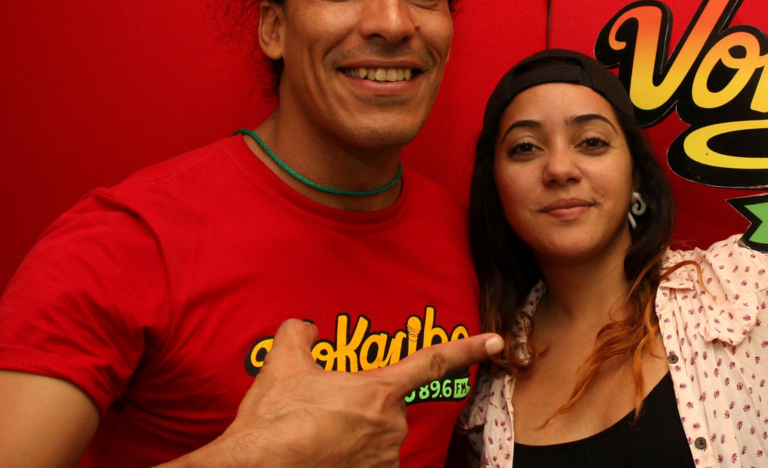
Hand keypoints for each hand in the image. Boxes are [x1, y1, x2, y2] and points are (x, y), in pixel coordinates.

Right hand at [163, 319, 502, 467]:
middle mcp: (391, 426)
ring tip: (312, 441)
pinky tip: (320, 458)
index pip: (433, 361)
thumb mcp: (283, 365)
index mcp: (380, 390)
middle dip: (358, 410)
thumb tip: (302, 327)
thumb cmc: (274, 420)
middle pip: (385, 410)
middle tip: (319, 417)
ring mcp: (383, 458)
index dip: (467, 348)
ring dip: (350, 439)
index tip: (496, 341)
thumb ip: (299, 336)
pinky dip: (347, 461)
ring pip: (374, 441)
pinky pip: (366, 465)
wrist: (259, 466)